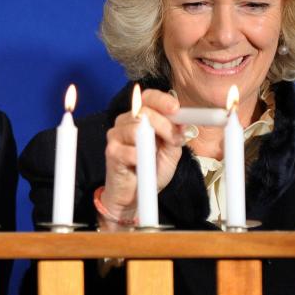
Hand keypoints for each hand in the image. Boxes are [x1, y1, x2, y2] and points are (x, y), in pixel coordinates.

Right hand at [100, 89, 185, 229]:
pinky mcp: (111, 152)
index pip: (148, 98)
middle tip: (175, 141)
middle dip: (165, 125)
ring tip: (156, 156)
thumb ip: (174, 136)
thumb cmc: (149, 171)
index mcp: (139, 117)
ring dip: (153, 143)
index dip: (162, 100)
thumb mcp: (170, 152)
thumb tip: (183, 123)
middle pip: (144, 112)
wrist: (134, 196)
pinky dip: (142, 159)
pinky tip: (141, 166)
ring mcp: (115, 135)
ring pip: (136, 128)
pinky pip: (131, 150)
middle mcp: (124, 122)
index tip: (176, 108)